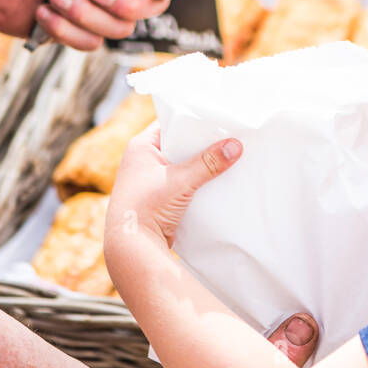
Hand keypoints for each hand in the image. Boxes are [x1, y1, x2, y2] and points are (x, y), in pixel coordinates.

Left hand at [106, 124, 240, 260]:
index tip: (218, 119)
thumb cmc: (147, 206)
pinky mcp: (160, 199)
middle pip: (179, 145)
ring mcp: (152, 180)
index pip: (171, 124)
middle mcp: (144, 160)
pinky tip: (218, 181)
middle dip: (202, 145)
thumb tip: (236, 145)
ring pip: (183, 166)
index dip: (193, 121)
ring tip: (229, 157)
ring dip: (201, 166)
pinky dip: (198, 182)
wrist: (132, 248)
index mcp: (141, 146)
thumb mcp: (180, 180)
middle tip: (229, 137)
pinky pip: (184, 183)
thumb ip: (208, 163)